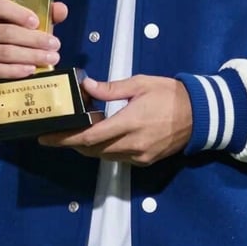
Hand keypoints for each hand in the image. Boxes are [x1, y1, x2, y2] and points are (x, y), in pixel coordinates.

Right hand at [0, 0, 67, 87]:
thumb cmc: (2, 36)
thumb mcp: (18, 21)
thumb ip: (41, 13)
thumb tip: (61, 10)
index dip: (19, 13)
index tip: (37, 22)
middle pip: (6, 32)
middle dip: (34, 40)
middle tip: (54, 45)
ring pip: (5, 52)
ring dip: (30, 56)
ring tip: (49, 58)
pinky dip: (16, 70)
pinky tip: (31, 70)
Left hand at [39, 74, 192, 165]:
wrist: (200, 114)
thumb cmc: (169, 94)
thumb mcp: (140, 84)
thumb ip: (111, 88)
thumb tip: (86, 87)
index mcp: (129, 122)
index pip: (89, 136)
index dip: (65, 139)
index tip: (46, 137)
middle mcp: (132, 145)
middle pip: (92, 150)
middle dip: (71, 143)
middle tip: (55, 134)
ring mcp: (139, 156)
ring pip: (103, 156)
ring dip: (87, 147)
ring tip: (75, 133)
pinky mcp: (145, 161)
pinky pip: (117, 158)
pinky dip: (104, 149)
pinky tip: (100, 136)